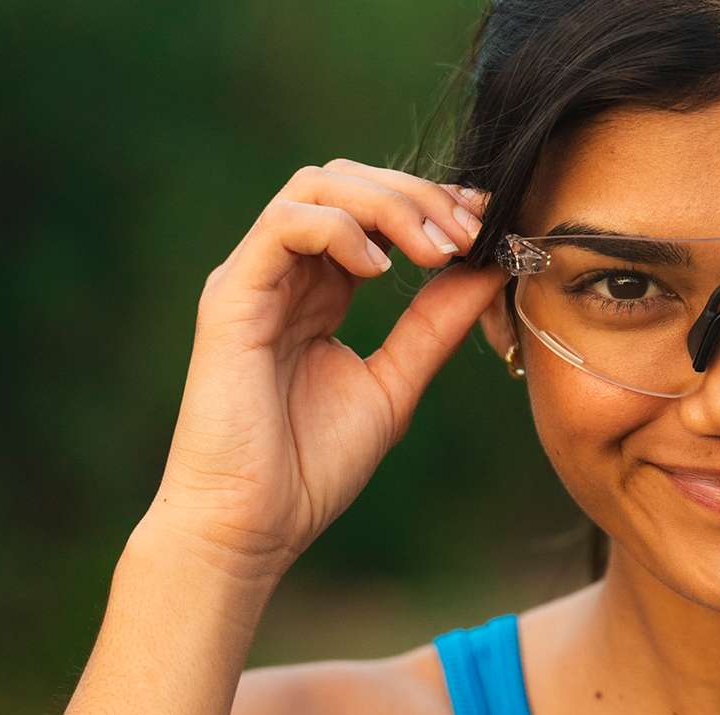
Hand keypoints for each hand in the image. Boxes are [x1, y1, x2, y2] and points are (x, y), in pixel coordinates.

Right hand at [150, 159, 504, 573]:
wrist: (253, 527)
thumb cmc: (311, 466)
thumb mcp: (396, 383)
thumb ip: (436, 324)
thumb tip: (489, 268)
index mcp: (319, 289)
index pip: (371, 209)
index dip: (431, 202)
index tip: (486, 220)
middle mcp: (283, 273)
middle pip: (347, 181)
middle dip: (418, 195)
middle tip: (469, 231)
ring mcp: (253, 280)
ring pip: (316, 187)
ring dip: (388, 204)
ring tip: (435, 250)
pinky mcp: (231, 298)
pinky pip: (283, 226)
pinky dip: (339, 229)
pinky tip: (379, 269)